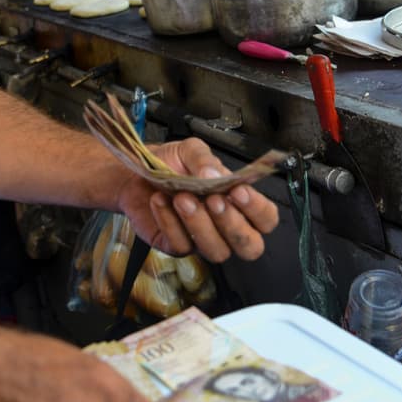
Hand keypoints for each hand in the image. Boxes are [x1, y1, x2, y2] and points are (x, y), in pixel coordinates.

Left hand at [116, 138, 279, 262]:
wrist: (134, 172)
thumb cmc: (170, 163)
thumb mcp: (190, 150)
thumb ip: (205, 160)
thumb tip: (215, 176)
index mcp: (238, 202)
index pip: (266, 218)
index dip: (257, 209)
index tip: (238, 191)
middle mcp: (225, 226)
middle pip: (250, 246)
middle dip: (233, 224)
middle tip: (213, 200)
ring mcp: (202, 240)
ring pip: (216, 251)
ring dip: (199, 224)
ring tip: (182, 197)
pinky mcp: (176, 246)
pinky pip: (182, 245)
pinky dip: (170, 222)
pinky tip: (161, 201)